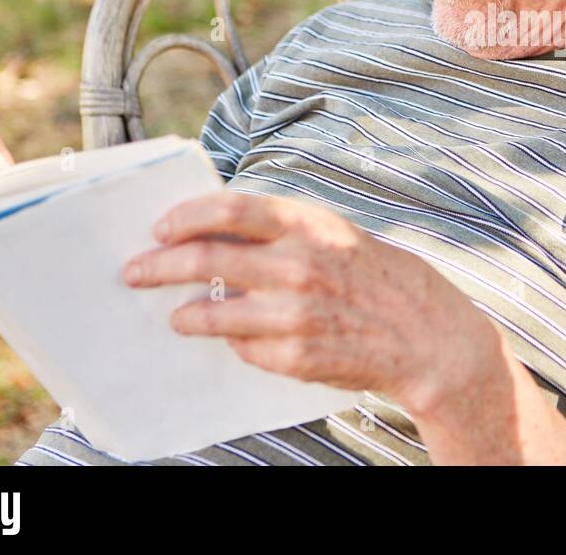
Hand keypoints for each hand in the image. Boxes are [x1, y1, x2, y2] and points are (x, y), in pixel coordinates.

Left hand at [122, 191, 503, 417]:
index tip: (160, 227)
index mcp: (311, 225)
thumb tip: (218, 235)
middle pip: (205, 260)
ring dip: (185, 315)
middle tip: (137, 272)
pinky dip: (234, 342)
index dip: (185, 217)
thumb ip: (284, 233)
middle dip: (159, 266)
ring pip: (212, 313)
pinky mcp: (297, 356)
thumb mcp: (337, 236)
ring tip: (176, 316)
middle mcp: (300, 265)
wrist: (428, 336)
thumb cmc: (382, 280)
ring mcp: (297, 314)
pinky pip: (245, 348)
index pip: (229, 210)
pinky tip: (234, 339)